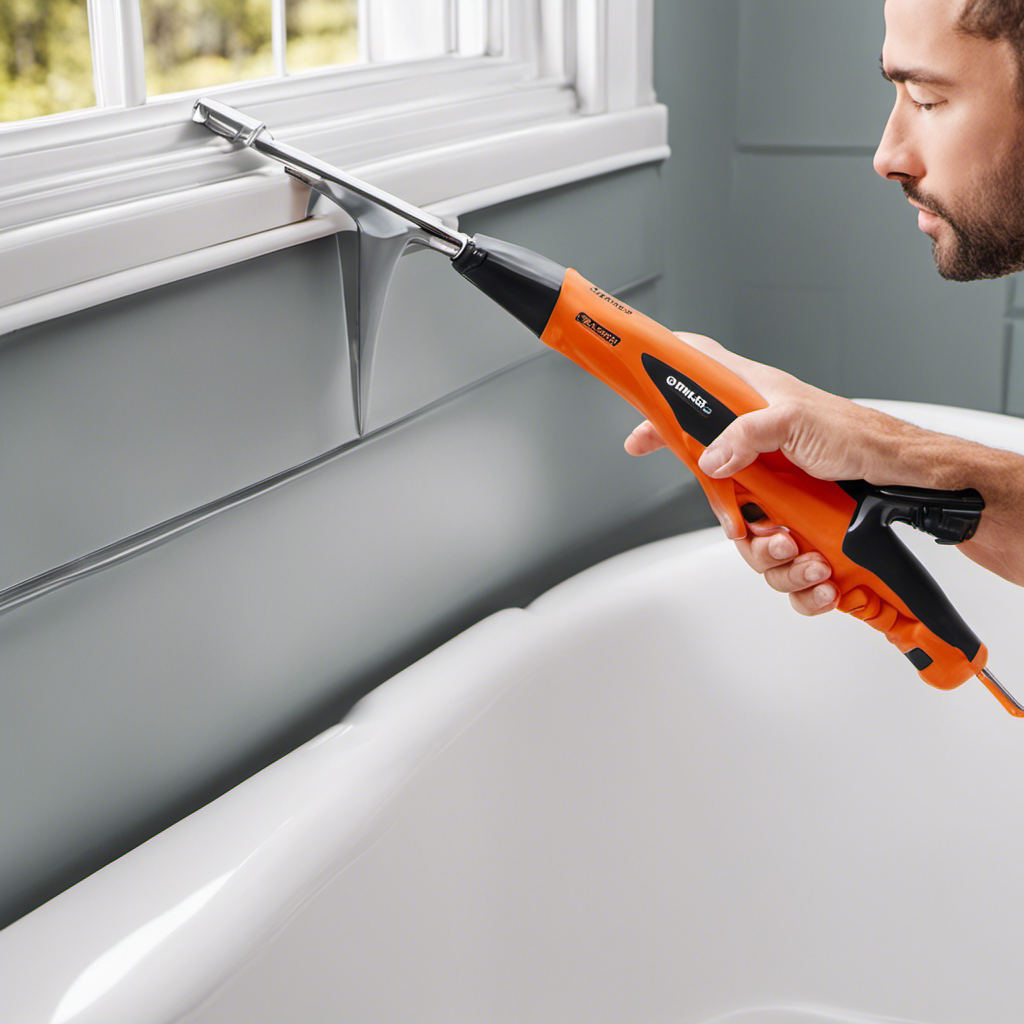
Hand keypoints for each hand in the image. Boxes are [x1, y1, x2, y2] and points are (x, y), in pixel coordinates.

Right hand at [623, 332, 939, 615]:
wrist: (908, 478)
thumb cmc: (859, 434)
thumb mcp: (796, 420)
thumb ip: (745, 434)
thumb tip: (711, 461)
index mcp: (750, 411)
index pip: (692, 398)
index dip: (659, 413)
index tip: (638, 439)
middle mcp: (757, 454)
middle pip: (713, 493)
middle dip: (733, 525)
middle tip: (753, 528)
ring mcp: (776, 492)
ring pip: (748, 541)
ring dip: (775, 561)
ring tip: (804, 554)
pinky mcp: (798, 523)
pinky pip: (781, 566)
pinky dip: (799, 582)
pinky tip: (820, 577)